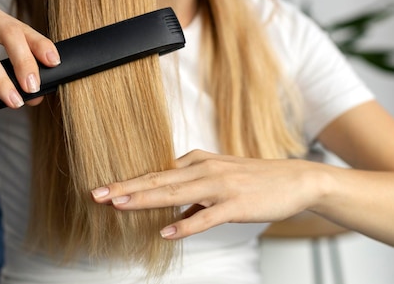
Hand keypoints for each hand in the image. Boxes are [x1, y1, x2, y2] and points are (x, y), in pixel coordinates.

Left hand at [91, 149, 324, 238]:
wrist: (296, 179)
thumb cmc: (255, 180)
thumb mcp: (219, 178)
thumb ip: (193, 192)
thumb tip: (169, 215)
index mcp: (198, 162)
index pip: (156, 171)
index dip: (128, 180)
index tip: (103, 188)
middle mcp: (205, 169)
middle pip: (158, 179)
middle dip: (125, 187)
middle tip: (97, 194)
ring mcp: (220, 186)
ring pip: (176, 193)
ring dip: (145, 200)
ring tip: (119, 206)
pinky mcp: (236, 205)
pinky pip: (206, 216)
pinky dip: (185, 225)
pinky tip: (166, 232)